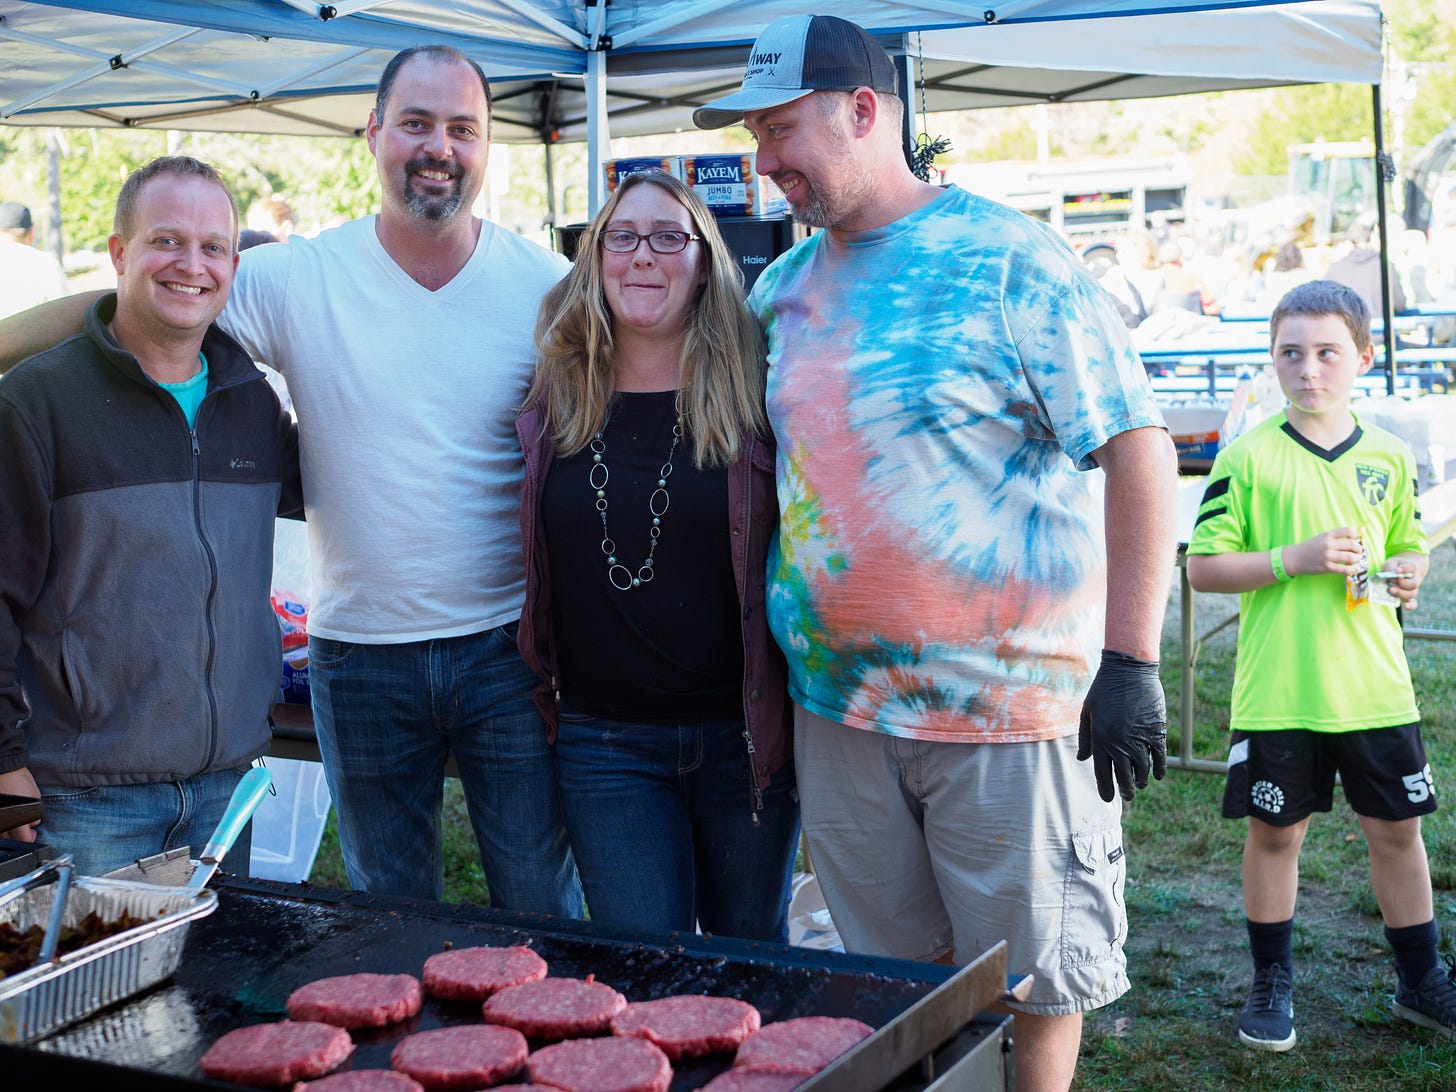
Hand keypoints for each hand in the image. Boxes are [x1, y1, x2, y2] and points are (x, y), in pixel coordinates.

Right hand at [0, 766, 40, 841]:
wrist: (3, 769)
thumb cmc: (19, 781)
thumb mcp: (35, 798)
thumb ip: (35, 814)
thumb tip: (33, 823)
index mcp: (16, 818)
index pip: (24, 839)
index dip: (31, 837)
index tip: (34, 832)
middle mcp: (3, 820)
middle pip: (11, 839)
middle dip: (21, 835)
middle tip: (26, 827)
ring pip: (2, 833)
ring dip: (10, 830)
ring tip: (17, 820)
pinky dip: (4, 822)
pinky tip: (9, 814)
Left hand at [1077, 649, 1167, 801]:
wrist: (1129, 671)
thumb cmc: (1103, 689)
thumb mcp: (1087, 712)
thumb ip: (1086, 738)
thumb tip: (1082, 759)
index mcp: (1101, 739)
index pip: (1103, 773)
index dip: (1106, 789)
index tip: (1108, 798)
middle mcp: (1120, 743)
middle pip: (1124, 776)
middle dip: (1125, 790)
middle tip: (1126, 796)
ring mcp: (1140, 738)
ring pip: (1143, 770)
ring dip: (1141, 781)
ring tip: (1139, 785)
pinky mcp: (1157, 731)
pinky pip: (1160, 757)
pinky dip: (1159, 768)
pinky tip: (1157, 775)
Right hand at [1283, 527, 1361, 577]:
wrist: (1295, 558)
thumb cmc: (1309, 547)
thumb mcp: (1321, 538)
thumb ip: (1335, 538)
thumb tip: (1353, 542)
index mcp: (1327, 535)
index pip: (1348, 531)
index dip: (1355, 535)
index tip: (1354, 539)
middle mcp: (1328, 544)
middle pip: (1352, 544)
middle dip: (1359, 548)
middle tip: (1359, 551)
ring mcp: (1328, 556)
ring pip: (1350, 557)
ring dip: (1357, 558)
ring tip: (1356, 559)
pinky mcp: (1327, 567)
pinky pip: (1344, 569)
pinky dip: (1352, 569)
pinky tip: (1353, 568)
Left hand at [1382, 561, 1422, 609]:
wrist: (1402, 571)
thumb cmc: (1395, 567)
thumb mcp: (1391, 563)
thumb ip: (1390, 567)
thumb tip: (1391, 574)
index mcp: (1412, 568)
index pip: (1411, 567)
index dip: (1405, 569)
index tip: (1397, 570)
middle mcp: (1415, 579)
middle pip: (1414, 583)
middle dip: (1402, 583)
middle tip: (1391, 581)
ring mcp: (1413, 589)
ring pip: (1412, 593)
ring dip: (1401, 593)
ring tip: (1391, 590)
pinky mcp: (1408, 597)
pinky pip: (1413, 603)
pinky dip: (1410, 606)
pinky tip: (1405, 606)